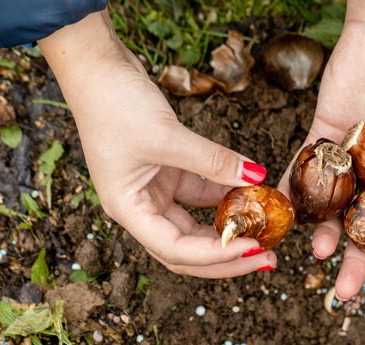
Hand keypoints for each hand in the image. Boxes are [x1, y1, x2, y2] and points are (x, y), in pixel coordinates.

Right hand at [38, 10, 275, 276]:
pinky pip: (200, 193)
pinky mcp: (167, 172)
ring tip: (266, 230)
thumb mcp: (168, 136)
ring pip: (196, 224)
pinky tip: (251, 192)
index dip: (216, 255)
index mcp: (128, 210)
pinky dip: (224, 195)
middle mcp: (140, 208)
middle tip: (268, 258)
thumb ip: (213, 161)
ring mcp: (153, 191)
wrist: (96, 67)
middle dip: (227, 257)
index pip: (175, 250)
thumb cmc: (114, 103)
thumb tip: (257, 177)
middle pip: (187, 249)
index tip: (252, 247)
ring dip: (229, 228)